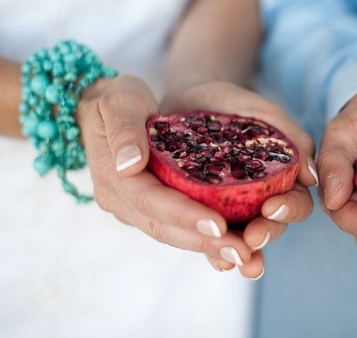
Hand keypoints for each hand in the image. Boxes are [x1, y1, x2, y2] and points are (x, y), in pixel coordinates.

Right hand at [77, 77, 314, 279]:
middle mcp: (124, 203)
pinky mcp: (157, 209)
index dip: (185, 215)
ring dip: (212, 249)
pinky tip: (240, 248)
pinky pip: (183, 230)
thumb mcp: (118, 101)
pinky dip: (209, 242)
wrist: (108, 109)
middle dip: (206, 242)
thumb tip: (129, 164)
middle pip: (167, 229)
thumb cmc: (116, 99)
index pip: (152, 202)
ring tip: (249, 258)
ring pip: (177, 236)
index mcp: (114, 179)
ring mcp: (139, 210)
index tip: (220, 224)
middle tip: (245, 252)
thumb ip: (123, 130)